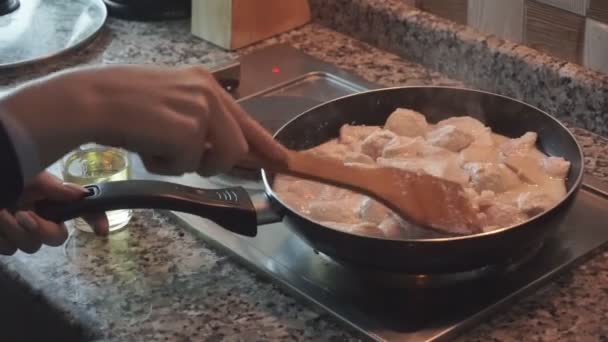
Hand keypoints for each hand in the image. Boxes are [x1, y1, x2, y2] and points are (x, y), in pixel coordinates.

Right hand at [0, 64, 286, 176]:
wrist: (93, 100)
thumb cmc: (124, 105)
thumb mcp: (172, 105)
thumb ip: (201, 122)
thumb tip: (228, 152)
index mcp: (206, 84)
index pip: (246, 120)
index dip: (266, 144)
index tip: (283, 160)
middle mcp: (209, 93)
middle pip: (236, 147)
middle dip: (214, 162)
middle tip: (181, 156)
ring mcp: (201, 110)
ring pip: (216, 159)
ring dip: (186, 162)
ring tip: (158, 145)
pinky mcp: (189, 129)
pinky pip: (186, 165)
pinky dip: (164, 164)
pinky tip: (146, 145)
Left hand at [0, 172, 107, 254]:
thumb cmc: (4, 176)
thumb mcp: (28, 176)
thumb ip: (54, 187)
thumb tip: (82, 193)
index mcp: (47, 200)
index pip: (79, 210)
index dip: (95, 219)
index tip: (101, 231)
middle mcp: (37, 217)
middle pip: (55, 238)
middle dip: (38, 229)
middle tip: (22, 215)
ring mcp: (18, 232)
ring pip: (29, 247)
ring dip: (13, 232)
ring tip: (0, 213)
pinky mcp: (1, 242)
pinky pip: (8, 251)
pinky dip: (0, 239)